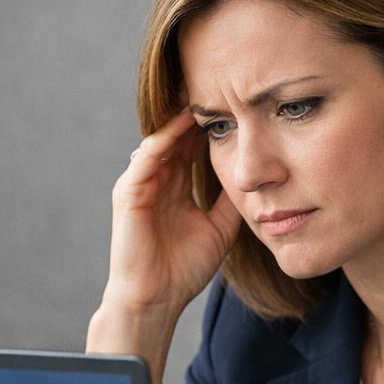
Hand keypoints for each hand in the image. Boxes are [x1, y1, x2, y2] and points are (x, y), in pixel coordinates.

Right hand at [104, 108, 240, 316]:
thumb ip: (230, 200)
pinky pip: (146, 157)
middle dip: (197, 111)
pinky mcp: (128, 193)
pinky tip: (183, 124)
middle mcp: (157, 180)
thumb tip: (255, 176)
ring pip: (162, 139)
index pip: (193, 145)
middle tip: (222, 84)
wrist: (156, 299)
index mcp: (176, 186)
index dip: (214, 125)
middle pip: (178, 135)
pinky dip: (163, 139)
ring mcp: (140, 184)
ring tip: (203, 94)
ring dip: (180, 118)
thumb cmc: (183, 270)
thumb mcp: (219, 228)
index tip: (239, 104)